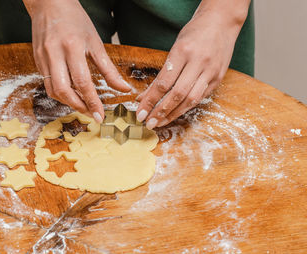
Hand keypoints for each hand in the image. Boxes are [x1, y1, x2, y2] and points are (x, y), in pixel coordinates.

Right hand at [25, 0, 130, 121]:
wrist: (49, 4)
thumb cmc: (75, 21)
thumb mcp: (95, 42)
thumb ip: (109, 69)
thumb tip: (124, 89)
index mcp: (73, 47)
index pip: (82, 82)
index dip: (92, 102)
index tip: (100, 115)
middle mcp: (55, 53)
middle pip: (63, 90)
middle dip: (78, 106)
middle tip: (91, 113)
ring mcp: (43, 58)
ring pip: (53, 90)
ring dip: (68, 102)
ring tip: (82, 105)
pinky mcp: (37, 61)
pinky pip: (47, 83)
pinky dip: (60, 93)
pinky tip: (71, 94)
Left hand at [136, 1, 249, 128]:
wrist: (222, 21)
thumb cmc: (194, 33)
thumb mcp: (175, 47)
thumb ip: (162, 73)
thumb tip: (145, 96)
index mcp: (183, 51)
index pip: (163, 82)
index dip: (150, 100)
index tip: (140, 112)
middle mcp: (198, 62)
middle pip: (177, 94)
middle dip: (160, 112)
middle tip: (148, 123)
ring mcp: (211, 71)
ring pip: (190, 99)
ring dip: (173, 114)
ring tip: (160, 123)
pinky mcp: (218, 78)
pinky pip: (200, 97)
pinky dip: (186, 107)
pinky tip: (175, 114)